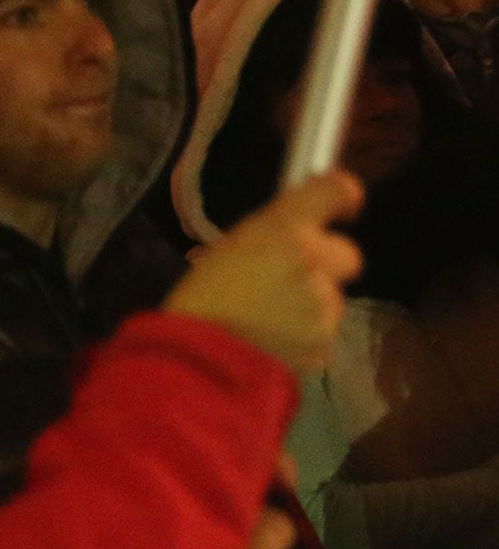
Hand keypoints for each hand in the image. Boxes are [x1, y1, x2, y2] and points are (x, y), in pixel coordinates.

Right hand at [165, 172, 362, 373]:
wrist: (201, 357)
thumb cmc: (205, 294)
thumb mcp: (233, 245)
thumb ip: (275, 232)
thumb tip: (302, 224)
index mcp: (285, 230)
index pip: (335, 191)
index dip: (343, 194)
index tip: (343, 203)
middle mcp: (314, 263)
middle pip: (348, 254)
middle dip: (326, 264)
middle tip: (291, 276)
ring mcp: (324, 308)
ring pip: (332, 297)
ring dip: (311, 302)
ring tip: (271, 316)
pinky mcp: (325, 344)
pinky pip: (323, 331)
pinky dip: (305, 334)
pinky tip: (274, 339)